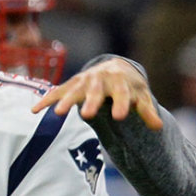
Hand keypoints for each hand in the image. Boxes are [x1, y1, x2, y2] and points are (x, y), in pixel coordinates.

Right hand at [33, 57, 162, 129]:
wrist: (116, 68)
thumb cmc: (130, 87)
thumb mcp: (141, 97)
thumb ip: (147, 112)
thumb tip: (159, 128)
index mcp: (121, 83)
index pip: (123, 94)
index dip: (122, 104)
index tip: (121, 116)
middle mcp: (101, 80)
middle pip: (96, 92)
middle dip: (91, 102)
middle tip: (87, 115)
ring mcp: (84, 82)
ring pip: (74, 91)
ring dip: (65, 101)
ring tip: (57, 114)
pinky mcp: (72, 85)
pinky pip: (58, 92)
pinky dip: (47, 100)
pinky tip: (35, 111)